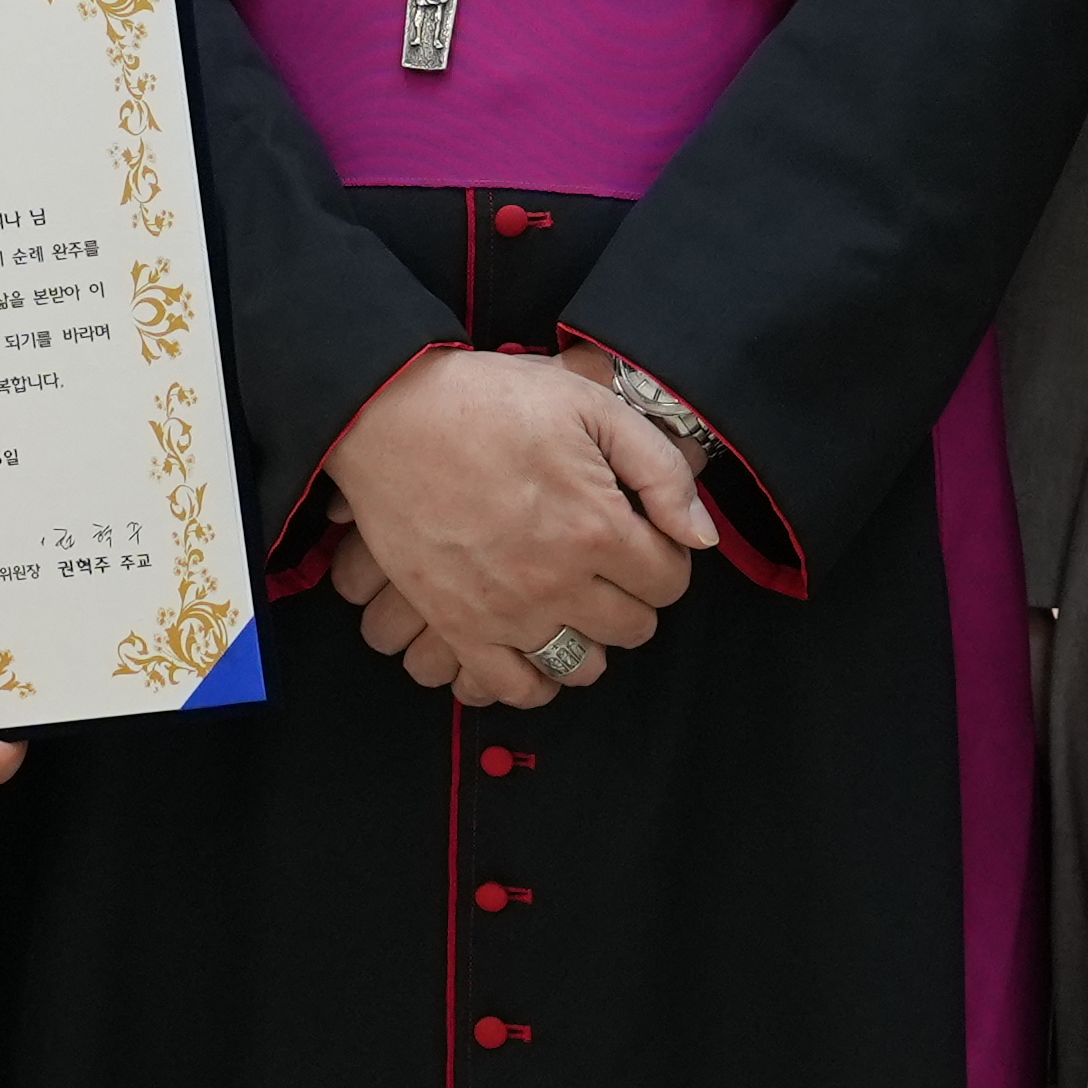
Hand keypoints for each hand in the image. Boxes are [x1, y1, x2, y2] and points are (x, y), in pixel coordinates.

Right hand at [318, 351, 708, 700]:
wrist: (388, 415)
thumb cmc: (489, 401)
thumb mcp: (590, 406)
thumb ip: (659, 470)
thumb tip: (700, 538)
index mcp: (597, 526)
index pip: (669, 582)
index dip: (665, 560)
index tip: (644, 541)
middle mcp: (557, 581)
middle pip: (632, 629)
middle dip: (634, 599)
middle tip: (610, 569)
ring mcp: (505, 611)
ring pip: (580, 666)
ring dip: (590, 643)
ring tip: (576, 609)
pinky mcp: (457, 624)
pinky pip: (511, 687)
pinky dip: (533, 682)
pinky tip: (538, 651)